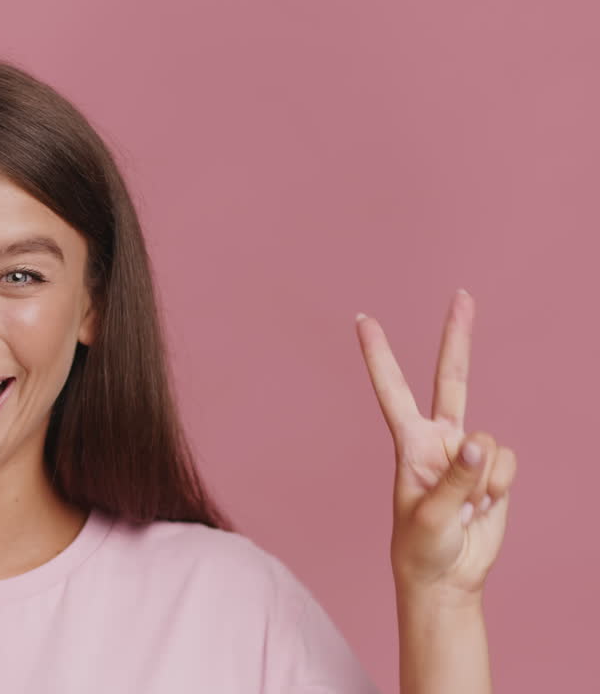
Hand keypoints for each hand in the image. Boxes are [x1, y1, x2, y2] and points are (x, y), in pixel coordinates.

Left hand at [355, 289, 516, 603]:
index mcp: (409, 444)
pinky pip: (507, 465)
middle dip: (457, 336)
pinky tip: (484, 506)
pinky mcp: (493, 470)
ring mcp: (467, 453)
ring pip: (491, 443)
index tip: (362, 319)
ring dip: (485, 479)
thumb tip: (478, 441)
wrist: (448, 576)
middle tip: (462, 294)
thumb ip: (457, 478)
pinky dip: (500, 488)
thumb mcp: (430, 516)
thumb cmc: (422, 547)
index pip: (391, 391)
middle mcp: (439, 439)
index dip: (378, 356)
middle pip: (452, 379)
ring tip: (467, 506)